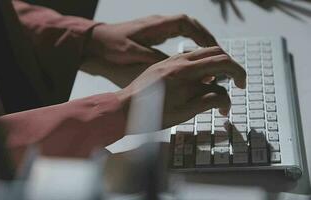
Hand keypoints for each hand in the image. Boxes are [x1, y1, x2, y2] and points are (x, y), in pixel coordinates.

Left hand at [86, 15, 217, 64]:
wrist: (97, 40)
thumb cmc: (112, 46)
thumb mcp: (132, 54)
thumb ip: (153, 58)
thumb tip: (176, 64)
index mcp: (156, 26)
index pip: (186, 24)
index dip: (202, 35)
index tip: (213, 49)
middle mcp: (160, 23)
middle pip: (190, 25)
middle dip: (206, 38)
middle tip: (218, 54)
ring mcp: (158, 28)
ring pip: (186, 30)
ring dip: (199, 41)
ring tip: (210, 57)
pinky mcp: (155, 35)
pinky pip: (178, 35)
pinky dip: (188, 44)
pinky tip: (192, 57)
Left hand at [116, 46, 245, 128]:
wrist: (123, 109)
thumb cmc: (150, 114)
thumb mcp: (183, 113)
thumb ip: (207, 101)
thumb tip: (225, 98)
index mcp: (184, 71)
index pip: (222, 62)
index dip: (238, 72)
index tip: (241, 85)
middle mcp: (178, 60)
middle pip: (215, 52)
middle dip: (230, 67)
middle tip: (234, 83)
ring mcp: (170, 60)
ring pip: (202, 53)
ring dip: (215, 66)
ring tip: (216, 85)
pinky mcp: (165, 64)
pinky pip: (190, 58)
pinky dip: (201, 66)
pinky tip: (198, 82)